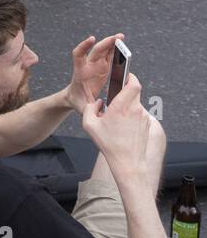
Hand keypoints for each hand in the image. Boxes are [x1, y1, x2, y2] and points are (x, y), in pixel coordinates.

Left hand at [64, 33, 118, 113]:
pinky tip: (121, 45)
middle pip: (95, 51)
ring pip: (103, 51)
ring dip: (111, 43)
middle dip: (105, 43)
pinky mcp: (102, 68)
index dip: (84, 46)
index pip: (78, 55)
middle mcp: (88, 66)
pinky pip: (108, 57)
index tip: (92, 39)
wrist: (74, 99)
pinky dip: (114, 50)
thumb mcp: (83, 108)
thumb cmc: (77, 102)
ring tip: (121, 37)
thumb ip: (91, 110)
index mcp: (81, 73)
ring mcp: (95, 66)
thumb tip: (103, 114)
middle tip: (117, 38)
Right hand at [81, 73, 165, 189]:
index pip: (133, 83)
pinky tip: (122, 127)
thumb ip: (89, 108)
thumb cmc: (109, 143)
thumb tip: (97, 103)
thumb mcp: (89, 125)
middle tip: (114, 100)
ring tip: (116, 119)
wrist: (128, 162)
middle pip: (134, 92)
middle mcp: (135, 109)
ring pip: (135, 104)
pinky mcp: (147, 125)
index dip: (131, 77)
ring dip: (127, 106)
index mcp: (122, 106)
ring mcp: (143, 117)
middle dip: (124, 93)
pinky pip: (138, 114)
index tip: (125, 75)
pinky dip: (131, 116)